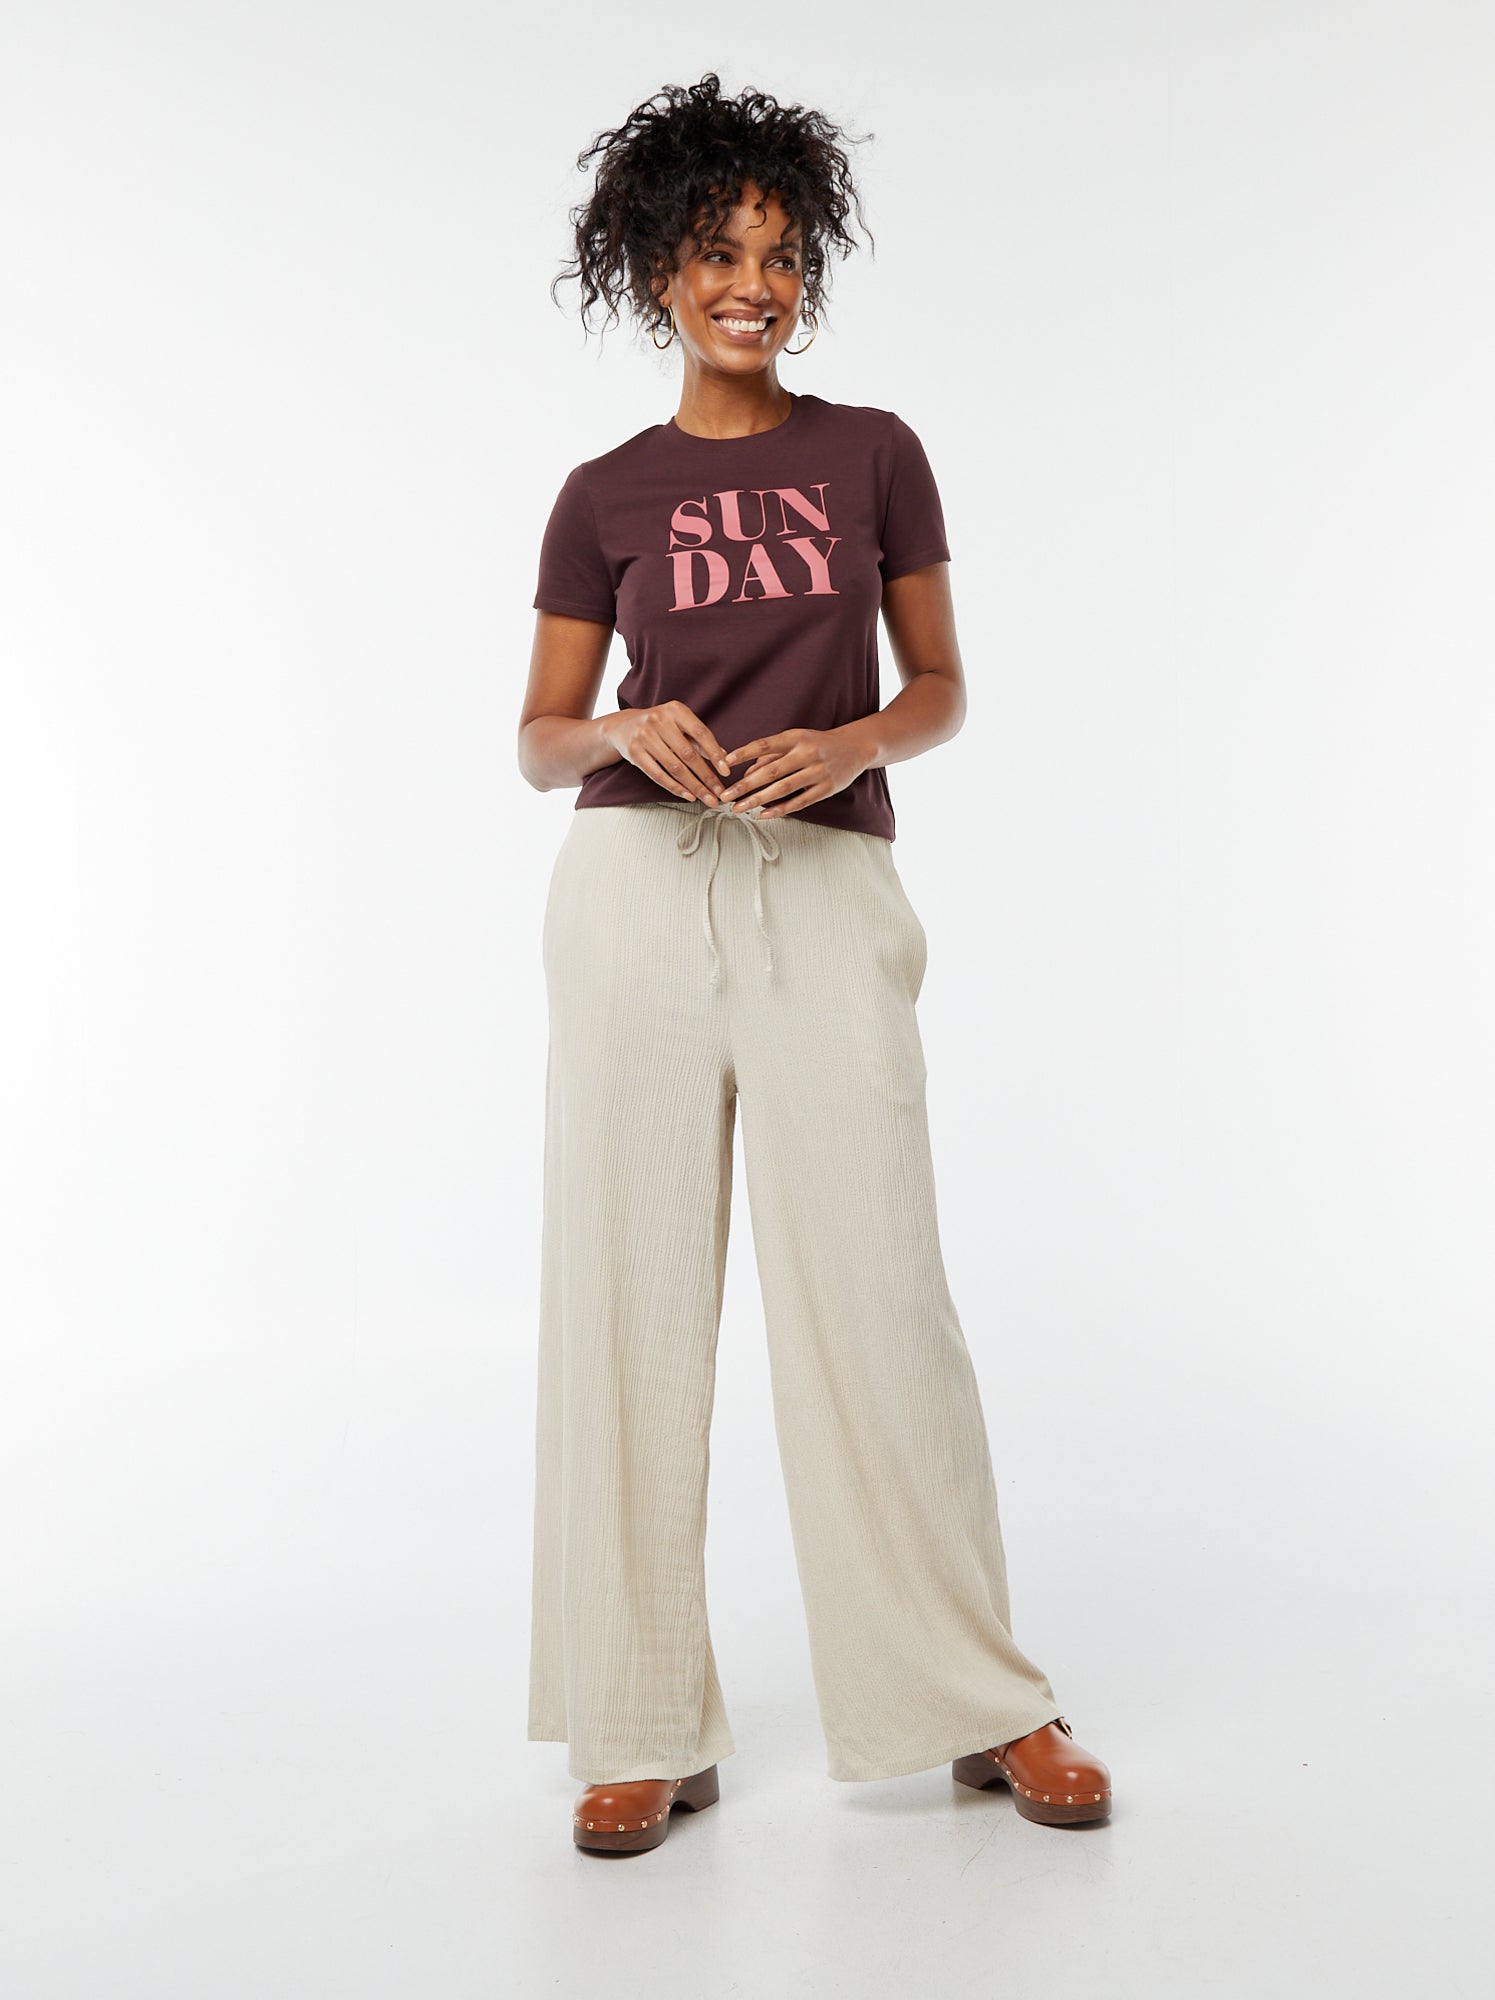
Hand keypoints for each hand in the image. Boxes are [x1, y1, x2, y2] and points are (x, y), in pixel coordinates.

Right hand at [602, 702, 733, 803]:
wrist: (623, 726)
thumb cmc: (658, 726)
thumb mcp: (679, 725)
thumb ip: (699, 739)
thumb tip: (725, 756)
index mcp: (675, 710)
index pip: (701, 733)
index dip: (715, 754)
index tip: (726, 772)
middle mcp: (659, 720)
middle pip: (688, 754)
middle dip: (707, 776)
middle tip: (719, 792)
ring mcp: (645, 736)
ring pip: (675, 767)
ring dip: (694, 786)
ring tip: (707, 798)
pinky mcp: (634, 752)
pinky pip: (658, 775)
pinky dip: (675, 787)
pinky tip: (688, 795)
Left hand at [716, 726, 871, 818]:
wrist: (855, 747)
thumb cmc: (818, 744)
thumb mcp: (795, 741)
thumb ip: (770, 755)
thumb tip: (746, 773)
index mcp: (796, 738)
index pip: (765, 745)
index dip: (744, 753)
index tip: (725, 763)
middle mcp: (807, 753)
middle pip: (771, 771)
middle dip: (745, 785)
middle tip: (726, 796)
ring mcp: (818, 772)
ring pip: (783, 789)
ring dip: (758, 800)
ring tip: (739, 808)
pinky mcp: (826, 788)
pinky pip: (800, 802)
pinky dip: (780, 810)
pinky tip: (764, 815)